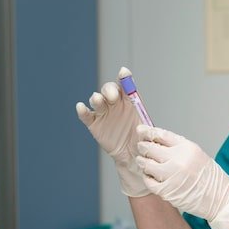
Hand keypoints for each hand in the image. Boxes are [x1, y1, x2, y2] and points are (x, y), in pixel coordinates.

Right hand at [76, 68, 149, 196]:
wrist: (133, 155)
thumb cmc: (142, 139)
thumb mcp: (147, 130)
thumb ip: (145, 124)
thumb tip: (141, 125)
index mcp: (129, 100)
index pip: (125, 85)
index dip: (124, 77)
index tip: (123, 73)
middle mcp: (115, 103)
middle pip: (109, 89)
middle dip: (109, 90)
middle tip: (113, 96)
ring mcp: (103, 113)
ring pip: (97, 100)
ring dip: (96, 99)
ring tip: (98, 100)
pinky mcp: (94, 124)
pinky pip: (86, 115)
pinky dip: (82, 111)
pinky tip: (81, 107)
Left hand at [135, 125, 228, 228]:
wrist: (220, 198)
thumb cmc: (210, 177)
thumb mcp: (197, 154)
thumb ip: (178, 147)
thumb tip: (157, 140)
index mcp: (187, 148)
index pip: (161, 135)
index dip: (148, 131)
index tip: (140, 130)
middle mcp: (178, 160)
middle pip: (151, 148)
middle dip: (143, 146)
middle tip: (140, 146)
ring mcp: (171, 176)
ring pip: (147, 164)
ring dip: (142, 162)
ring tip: (142, 161)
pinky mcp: (167, 191)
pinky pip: (149, 181)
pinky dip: (147, 177)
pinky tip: (149, 175)